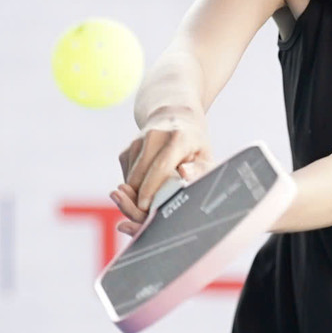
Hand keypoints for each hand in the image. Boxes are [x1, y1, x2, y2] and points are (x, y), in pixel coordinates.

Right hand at [112, 106, 213, 235]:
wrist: (172, 116)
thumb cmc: (194, 144)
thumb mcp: (205, 155)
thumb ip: (200, 169)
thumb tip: (185, 174)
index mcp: (178, 137)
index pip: (160, 166)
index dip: (151, 189)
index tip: (145, 208)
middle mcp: (153, 136)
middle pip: (140, 177)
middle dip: (141, 201)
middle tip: (152, 216)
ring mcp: (136, 142)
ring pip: (129, 181)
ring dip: (137, 197)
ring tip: (155, 202)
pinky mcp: (126, 151)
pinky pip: (127, 179)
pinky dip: (135, 190)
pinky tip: (150, 186)